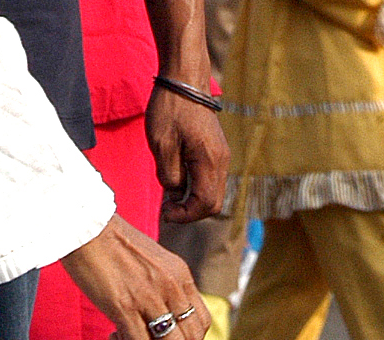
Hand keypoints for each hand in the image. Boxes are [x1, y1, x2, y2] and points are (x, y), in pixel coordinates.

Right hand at [60, 214, 211, 339]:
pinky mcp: (124, 306)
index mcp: (180, 275)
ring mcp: (149, 297)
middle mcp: (171, 287)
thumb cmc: (114, 244)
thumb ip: (166, 285)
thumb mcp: (154, 260)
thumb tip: (168, 311)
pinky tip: (117, 335)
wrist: (86, 228)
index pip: (202, 322)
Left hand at [146, 83, 229, 222]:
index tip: (165, 211)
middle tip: (167, 208)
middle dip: (190, 212)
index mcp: (209, 161)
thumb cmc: (170, 108)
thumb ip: (169, 175)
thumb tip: (175, 192)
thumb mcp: (162, 145)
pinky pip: (210, 179)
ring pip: (213, 193)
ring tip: (169, 196)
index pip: (205, 203)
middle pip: (213, 203)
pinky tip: (177, 180)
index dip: (185, 215)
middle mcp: (221, 161)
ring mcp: (221, 156)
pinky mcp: (216, 151)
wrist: (184, 80)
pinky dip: (195, 188)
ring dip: (192, 200)